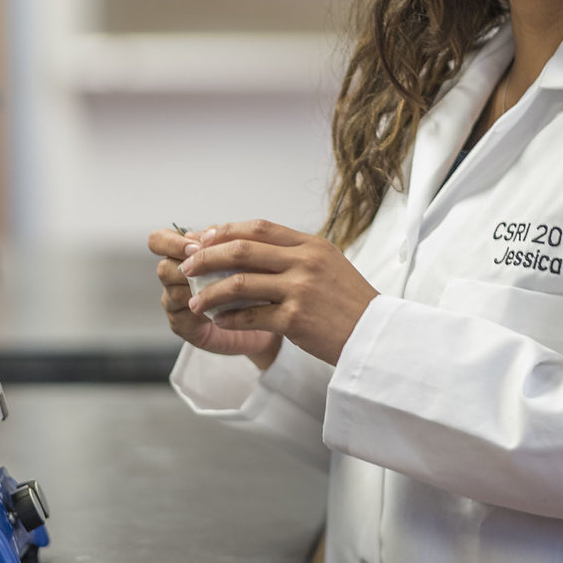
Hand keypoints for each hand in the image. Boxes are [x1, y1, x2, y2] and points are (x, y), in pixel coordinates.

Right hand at [149, 226, 282, 368]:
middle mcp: (172, 276)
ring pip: (174, 293)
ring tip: (229, 289)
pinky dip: (209, 309)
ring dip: (201, 289)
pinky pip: (187, 315)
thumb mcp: (237, 254)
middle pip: (164, 268)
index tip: (196, 248)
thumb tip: (215, 231)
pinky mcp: (181, 325)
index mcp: (179, 253)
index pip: (158, 240)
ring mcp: (174, 302)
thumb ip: (224, 241)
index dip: (171, 243)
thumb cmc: (244, 279)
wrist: (255, 314)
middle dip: (189, 269)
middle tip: (214, 270)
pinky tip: (230, 307)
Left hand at [180, 219, 379, 366]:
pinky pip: (250, 316)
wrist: (376, 335)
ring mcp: (300, 289)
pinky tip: (219, 321)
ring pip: (240, 283)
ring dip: (211, 293)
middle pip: (242, 250)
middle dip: (207, 257)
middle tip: (186, 268)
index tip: (202, 239)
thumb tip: (248, 247)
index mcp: (311, 244)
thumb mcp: (327, 265)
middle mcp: (304, 261)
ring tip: (196, 303)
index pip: (259, 227)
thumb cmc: (349, 302)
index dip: (225, 231)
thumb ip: (293, 254)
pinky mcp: (296, 319)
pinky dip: (229, 319)